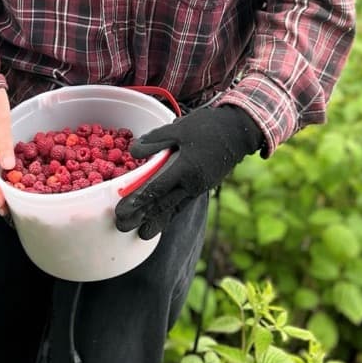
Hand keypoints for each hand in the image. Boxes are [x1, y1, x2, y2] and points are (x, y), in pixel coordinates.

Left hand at [114, 106, 262, 239]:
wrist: (239, 132)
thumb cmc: (208, 127)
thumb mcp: (179, 128)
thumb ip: (156, 140)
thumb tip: (134, 150)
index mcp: (185, 168)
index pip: (157, 188)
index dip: (138, 200)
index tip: (122, 210)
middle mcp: (191, 183)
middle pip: (162, 203)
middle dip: (141, 216)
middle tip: (122, 226)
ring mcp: (198, 188)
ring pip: (173, 208)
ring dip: (156, 221)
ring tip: (141, 235)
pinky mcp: (202, 188)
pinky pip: (183, 204)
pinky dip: (171, 214)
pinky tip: (162, 221)